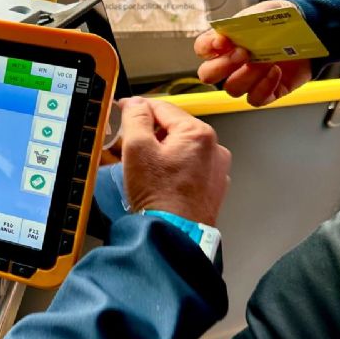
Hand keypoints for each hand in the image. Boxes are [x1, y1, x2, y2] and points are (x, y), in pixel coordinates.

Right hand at [120, 97, 230, 225]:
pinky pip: (190, 167)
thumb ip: (135, 118)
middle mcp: (214, 148)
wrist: (174, 234)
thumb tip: (136, 103)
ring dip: (162, 150)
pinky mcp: (213, 187)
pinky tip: (160, 181)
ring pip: (182, 147)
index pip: (162, 107)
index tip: (123, 111)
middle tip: (130, 147)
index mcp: (198, 133)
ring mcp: (216, 169)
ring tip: (145, 169)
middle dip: (150, 133)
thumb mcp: (137, 148)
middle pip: (173, 127)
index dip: (138, 108)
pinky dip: (175, 168)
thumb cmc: (159, 196)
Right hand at [195, 0, 311, 106]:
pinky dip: (265, 87)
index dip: (207, 47)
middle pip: (208, 75)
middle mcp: (230, 65)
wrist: (310, 30)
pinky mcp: (264, 92)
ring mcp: (246, 80)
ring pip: (232, 89)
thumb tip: (223, 36)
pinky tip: (276, 72)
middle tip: (243, 53)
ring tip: (265, 61)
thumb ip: (238, 24)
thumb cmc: (280, 22)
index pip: (202, 49)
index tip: (222, 41)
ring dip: (248, 75)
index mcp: (223, 44)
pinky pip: (254, 100)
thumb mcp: (258, 14)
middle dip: (223, 66)